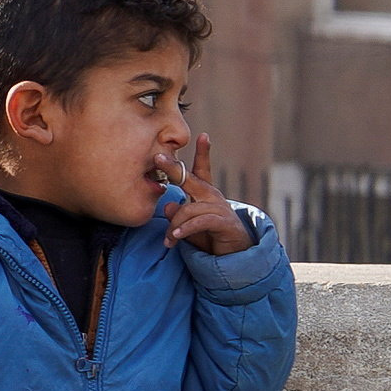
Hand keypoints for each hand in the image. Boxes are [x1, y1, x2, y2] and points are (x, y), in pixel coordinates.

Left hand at [155, 130, 253, 255]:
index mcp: (205, 194)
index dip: (203, 153)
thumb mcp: (188, 226)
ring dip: (174, 225)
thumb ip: (177, 216)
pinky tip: (175, 237)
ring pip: (188, 209)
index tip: (203, 135)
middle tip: (156, 158)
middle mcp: (213, 197)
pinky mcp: (224, 223)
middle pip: (190, 179)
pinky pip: (199, 222)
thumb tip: (168, 206)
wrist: (233, 255)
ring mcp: (220, 208)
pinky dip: (184, 229)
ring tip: (168, 240)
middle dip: (173, 168)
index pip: (202, 171)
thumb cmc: (208, 237)